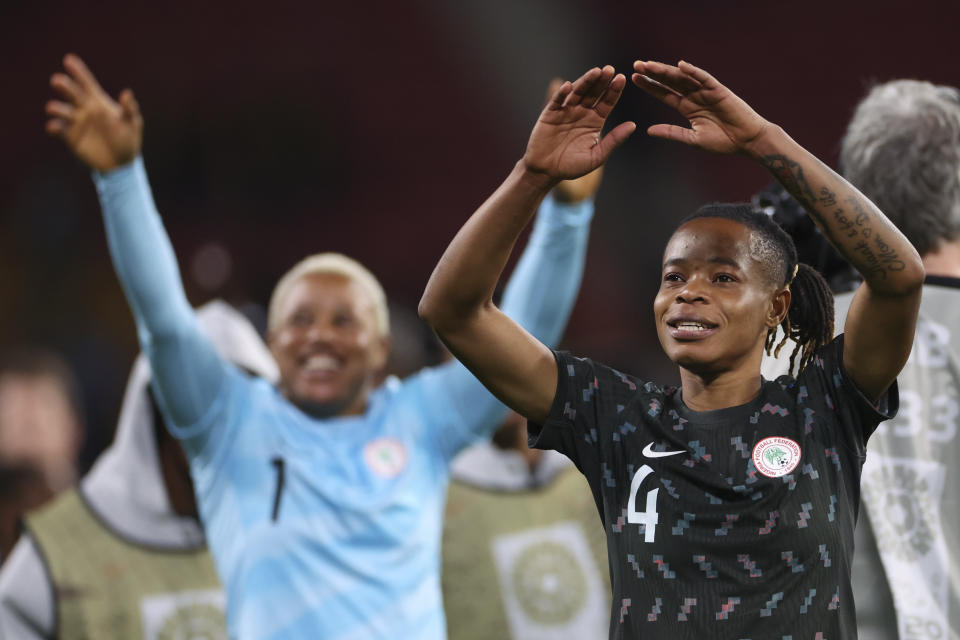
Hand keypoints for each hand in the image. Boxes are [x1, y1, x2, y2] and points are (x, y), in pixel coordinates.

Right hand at [45, 54, 142, 171]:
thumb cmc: (128, 140)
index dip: (78, 71)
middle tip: (58, 81)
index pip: (87, 83)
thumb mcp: (132, 124)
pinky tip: (53, 126)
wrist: (121, 164)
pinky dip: (54, 126)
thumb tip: (127, 93)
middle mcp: (85, 109)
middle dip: (64, 86)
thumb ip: (129, 110)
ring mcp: (76, 122)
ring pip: (62, 109)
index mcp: (99, 103)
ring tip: (53, 108)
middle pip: (71, 93)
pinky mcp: (70, 136)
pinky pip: (59, 129)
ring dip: (56, 107)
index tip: (69, 59)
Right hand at [523, 66, 634, 180]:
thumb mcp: (596, 156)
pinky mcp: (550, 113)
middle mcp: (582, 112)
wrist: (546, 172)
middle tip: (610, 69)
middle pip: (593, 93)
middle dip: (602, 82)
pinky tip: (569, 87)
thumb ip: (613, 140)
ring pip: (577, 92)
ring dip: (586, 82)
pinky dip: (561, 93)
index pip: (607, 102)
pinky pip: (557, 101)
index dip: (614, 91)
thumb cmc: (572, 166)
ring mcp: (566, 111)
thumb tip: (633, 125)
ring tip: (595, 72)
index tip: (621, 79)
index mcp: (595, 121)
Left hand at [632, 60, 770, 154]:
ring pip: (683, 77)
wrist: (746, 141)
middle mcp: (695, 96)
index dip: (650, 86)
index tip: (634, 79)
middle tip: (636, 65)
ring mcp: (706, 91)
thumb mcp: (692, 139)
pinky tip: (680, 66)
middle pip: (670, 82)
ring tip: (649, 65)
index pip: (665, 94)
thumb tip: (648, 130)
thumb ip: (671, 132)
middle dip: (653, 74)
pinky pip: (704, 78)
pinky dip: (693, 71)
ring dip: (666, 70)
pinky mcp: (718, 90)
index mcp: (688, 107)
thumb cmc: (723, 142)